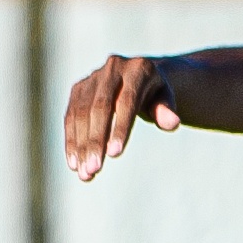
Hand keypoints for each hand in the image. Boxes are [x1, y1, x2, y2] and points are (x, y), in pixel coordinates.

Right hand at [64, 54, 179, 178]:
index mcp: (138, 69)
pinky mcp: (78, 89)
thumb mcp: (167, 99)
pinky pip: (70, 116)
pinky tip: (74, 163)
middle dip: (95, 140)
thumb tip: (172, 123)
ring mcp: (92, 78)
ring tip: (85, 173)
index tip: (115, 154)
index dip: (120, 128)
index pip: (126, 102)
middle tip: (94, 169)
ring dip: (80, 145)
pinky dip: (71, 140)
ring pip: (81, 113)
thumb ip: (167, 110)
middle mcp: (112, 69)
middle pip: (100, 108)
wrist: (140, 77)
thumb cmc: (157, 95)